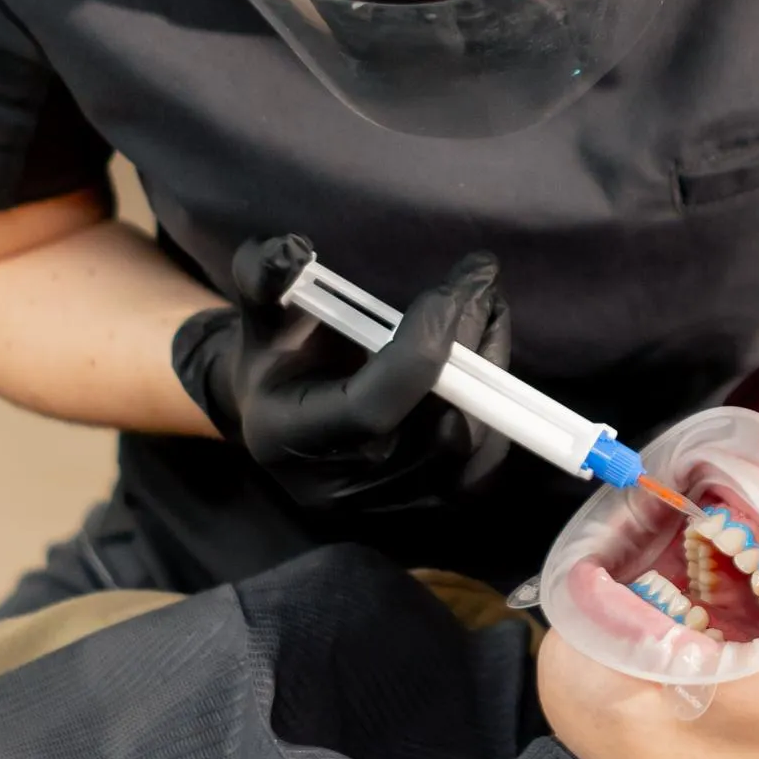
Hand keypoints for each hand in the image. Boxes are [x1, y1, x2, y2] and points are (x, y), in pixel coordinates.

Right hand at [173, 233, 510, 510]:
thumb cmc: (276, 355)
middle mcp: (342, 485)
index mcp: (289, 437)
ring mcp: (388, 506)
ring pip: (468, 441)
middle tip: (482, 279)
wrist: (285, 416)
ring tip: (491, 306)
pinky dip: (498, 403)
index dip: (419, 351)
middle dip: (467, 344)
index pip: (370, 408)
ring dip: (492, 366)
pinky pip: (482, 463)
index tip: (448, 289)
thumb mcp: (260, 311)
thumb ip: (265, 275)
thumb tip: (294, 251)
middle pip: (432, 424)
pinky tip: (491, 348)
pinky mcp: (426, 508)